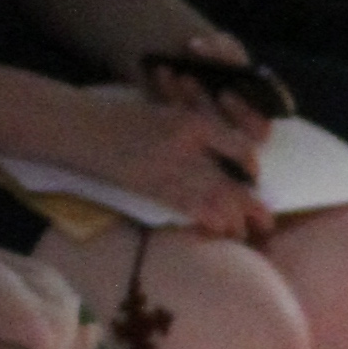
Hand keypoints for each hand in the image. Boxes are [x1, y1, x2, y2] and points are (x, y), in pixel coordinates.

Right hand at [61, 83, 274, 237]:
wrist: (81, 127)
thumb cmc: (123, 118)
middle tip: (266, 223)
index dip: (252, 166)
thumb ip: (198, 131)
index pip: (239, 146)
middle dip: (251, 206)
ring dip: (231, 221)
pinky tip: (216, 232)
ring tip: (243, 235)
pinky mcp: (150, 189)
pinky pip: (185, 209)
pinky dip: (204, 221)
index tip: (256, 179)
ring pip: (212, 201)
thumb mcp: (167, 113)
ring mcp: (168, 170)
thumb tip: (227, 157)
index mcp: (193, 122)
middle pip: (231, 181)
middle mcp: (187, 146)